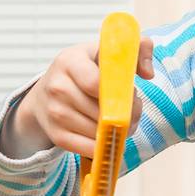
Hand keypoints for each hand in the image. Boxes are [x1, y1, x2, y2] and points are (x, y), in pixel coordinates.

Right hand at [1, 37, 154, 157]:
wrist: (46, 93)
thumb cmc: (85, 70)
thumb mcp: (106, 51)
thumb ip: (137, 48)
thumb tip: (148, 73)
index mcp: (70, 61)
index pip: (95, 83)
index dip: (120, 94)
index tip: (133, 95)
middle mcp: (57, 86)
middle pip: (100, 110)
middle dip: (125, 115)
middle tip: (133, 111)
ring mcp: (54, 112)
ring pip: (96, 131)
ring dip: (117, 131)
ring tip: (122, 121)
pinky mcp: (56, 135)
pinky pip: (88, 148)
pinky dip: (105, 146)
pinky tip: (109, 136)